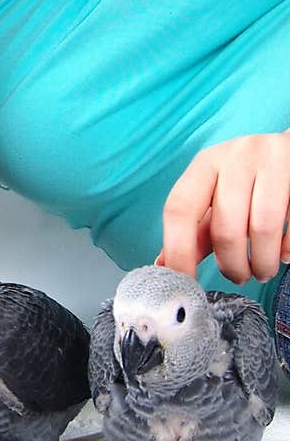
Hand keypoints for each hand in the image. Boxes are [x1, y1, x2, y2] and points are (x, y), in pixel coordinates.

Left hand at [159, 132, 289, 283]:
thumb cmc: (249, 179)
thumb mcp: (217, 195)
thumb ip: (196, 230)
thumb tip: (164, 265)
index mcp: (206, 163)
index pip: (180, 208)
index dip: (178, 251)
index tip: (183, 283)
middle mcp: (236, 157)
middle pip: (226, 227)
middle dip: (231, 266)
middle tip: (238, 277)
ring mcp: (273, 162)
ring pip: (263, 229)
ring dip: (261, 263)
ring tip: (262, 270)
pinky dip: (288, 250)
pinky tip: (284, 254)